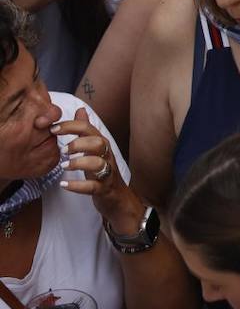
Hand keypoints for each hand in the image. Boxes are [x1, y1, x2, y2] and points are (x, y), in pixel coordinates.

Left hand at [52, 108, 142, 232]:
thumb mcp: (94, 149)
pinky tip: (64, 184)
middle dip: (79, 143)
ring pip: (98, 163)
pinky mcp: (105, 189)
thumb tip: (80, 109)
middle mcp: (106, 156)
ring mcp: (107, 173)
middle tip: (63, 150)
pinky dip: (78, 186)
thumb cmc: (102, 172)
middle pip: (98, 142)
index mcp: (101, 145)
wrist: (118, 199)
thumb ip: (86, 130)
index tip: (52, 129)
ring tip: (64, 166)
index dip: (70, 126)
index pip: (88, 129)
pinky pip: (93, 186)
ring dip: (79, 162)